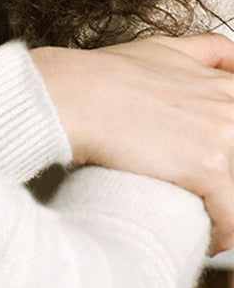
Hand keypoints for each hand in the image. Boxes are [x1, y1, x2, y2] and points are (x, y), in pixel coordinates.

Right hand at [32, 34, 233, 254]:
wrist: (70, 95)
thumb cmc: (101, 75)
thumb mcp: (160, 49)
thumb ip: (205, 50)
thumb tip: (232, 55)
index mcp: (223, 85)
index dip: (228, 151)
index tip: (219, 166)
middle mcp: (231, 107)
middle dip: (227, 181)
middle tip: (206, 194)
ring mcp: (224, 136)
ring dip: (228, 211)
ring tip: (208, 223)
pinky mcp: (208, 167)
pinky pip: (232, 217)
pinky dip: (223, 234)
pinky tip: (208, 238)